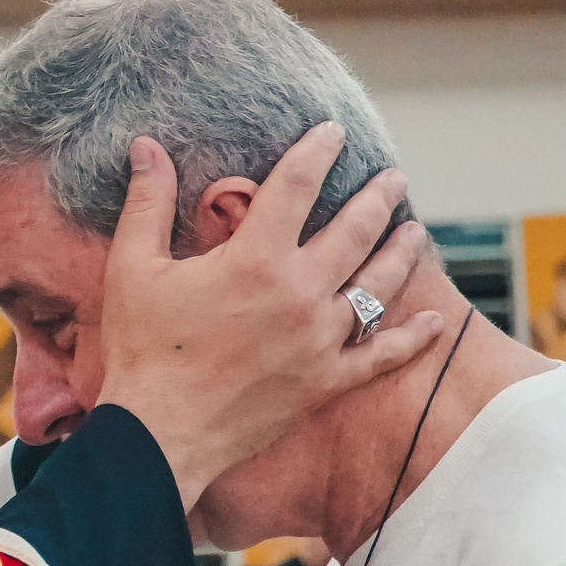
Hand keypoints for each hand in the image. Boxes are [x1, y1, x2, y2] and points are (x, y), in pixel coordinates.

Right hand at [99, 124, 443, 507]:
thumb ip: (147, 202)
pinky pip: (380, 355)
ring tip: (413, 231)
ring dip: (400, 253)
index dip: (316, 152)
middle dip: (377, 198)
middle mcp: (299, 292)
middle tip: (394, 177)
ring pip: (377, 286)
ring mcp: (319, 339)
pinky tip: (433, 320)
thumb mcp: (133, 267)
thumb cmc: (142, 350)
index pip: (296, 186)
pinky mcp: (325, 381)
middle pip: (355, 231)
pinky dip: (410, 338)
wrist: (159, 434)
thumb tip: (146, 147)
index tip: (332, 132)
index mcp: (254, 258)